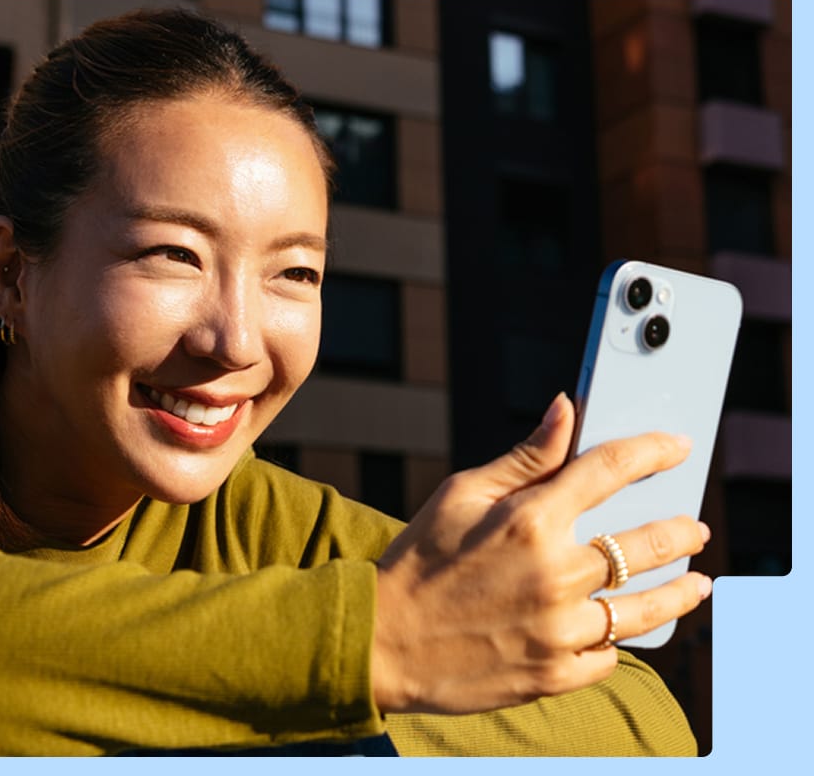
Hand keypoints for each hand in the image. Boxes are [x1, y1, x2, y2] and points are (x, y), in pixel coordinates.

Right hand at [371, 392, 710, 714]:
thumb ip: (524, 457)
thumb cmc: (418, 561)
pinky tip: (618, 628)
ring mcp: (558, 628)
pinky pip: (610, 654)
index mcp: (528, 520)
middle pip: (646, 543)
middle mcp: (553, 573)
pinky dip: (615, 639)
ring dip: (680, 592)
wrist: (384, 641)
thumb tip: (566, 408)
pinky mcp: (555, 673)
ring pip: (645, 609)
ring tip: (696, 583)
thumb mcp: (460, 495)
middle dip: (682, 531)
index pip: (610, 470)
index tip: (676, 447)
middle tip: (694, 529)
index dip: (651, 451)